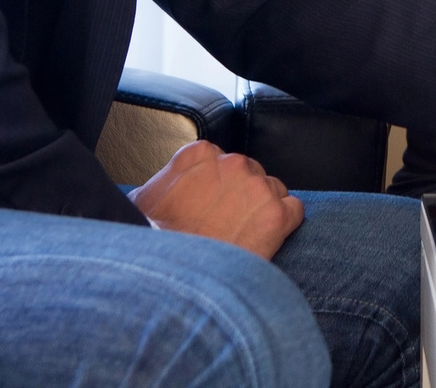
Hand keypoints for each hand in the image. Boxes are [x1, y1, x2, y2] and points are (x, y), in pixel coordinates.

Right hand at [129, 140, 304, 259]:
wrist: (171, 280)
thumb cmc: (153, 244)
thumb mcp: (142, 202)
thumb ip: (164, 183)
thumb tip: (166, 189)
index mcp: (200, 155)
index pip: (222, 161)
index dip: (219, 187)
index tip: (212, 206)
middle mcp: (232, 163)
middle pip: (250, 174)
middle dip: (242, 198)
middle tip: (227, 226)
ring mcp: (256, 187)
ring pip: (274, 191)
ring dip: (262, 211)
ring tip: (244, 238)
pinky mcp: (276, 214)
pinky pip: (294, 211)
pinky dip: (284, 226)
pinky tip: (267, 241)